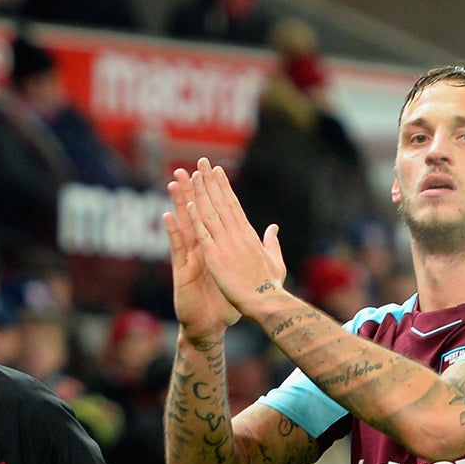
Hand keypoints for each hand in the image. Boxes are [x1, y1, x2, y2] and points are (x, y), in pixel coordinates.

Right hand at [164, 161, 238, 346]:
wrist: (210, 328)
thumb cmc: (224, 305)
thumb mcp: (243, 277)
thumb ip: (253, 255)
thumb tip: (263, 239)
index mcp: (215, 249)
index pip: (214, 217)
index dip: (213, 196)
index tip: (213, 174)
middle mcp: (200, 250)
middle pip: (195, 216)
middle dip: (192, 192)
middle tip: (186, 168)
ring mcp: (189, 260)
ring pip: (182, 228)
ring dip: (178, 205)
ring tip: (174, 183)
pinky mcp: (182, 273)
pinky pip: (176, 251)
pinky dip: (172, 234)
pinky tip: (167, 217)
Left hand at [177, 159, 287, 319]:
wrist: (266, 302)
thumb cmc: (271, 286)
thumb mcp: (275, 260)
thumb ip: (272, 242)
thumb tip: (273, 227)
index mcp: (249, 234)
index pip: (233, 205)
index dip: (223, 187)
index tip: (216, 171)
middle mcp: (237, 235)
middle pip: (221, 202)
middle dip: (210, 181)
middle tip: (201, 161)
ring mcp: (226, 245)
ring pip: (210, 213)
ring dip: (201, 193)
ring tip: (192, 175)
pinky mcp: (216, 258)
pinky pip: (203, 235)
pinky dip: (196, 219)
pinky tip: (188, 205)